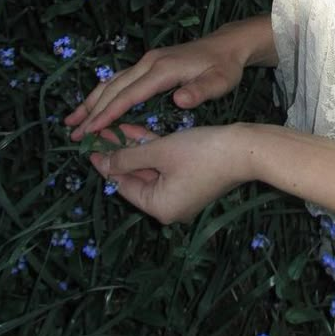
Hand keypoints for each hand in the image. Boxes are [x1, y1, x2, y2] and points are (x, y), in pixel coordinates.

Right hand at [66, 31, 247, 140]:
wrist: (227, 45)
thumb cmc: (225, 67)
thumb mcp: (220, 82)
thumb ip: (201, 92)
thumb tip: (179, 100)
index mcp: (162, 69)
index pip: (129, 94)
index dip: (108, 114)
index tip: (90, 131)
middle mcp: (148, 62)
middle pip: (113, 88)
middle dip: (91, 112)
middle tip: (73, 134)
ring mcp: (146, 61)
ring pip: (112, 82)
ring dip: (91, 101)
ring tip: (71, 122)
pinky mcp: (148, 63)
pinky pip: (119, 79)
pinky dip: (102, 93)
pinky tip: (93, 105)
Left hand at [85, 121, 249, 223]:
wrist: (245, 149)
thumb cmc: (200, 152)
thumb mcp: (160, 152)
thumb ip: (128, 157)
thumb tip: (104, 162)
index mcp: (159, 207)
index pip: (122, 186)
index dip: (105, 164)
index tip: (89, 147)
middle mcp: (169, 206)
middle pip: (135, 178)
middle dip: (119, 153)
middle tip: (100, 133)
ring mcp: (182, 194)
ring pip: (150, 169)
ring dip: (133, 148)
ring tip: (113, 128)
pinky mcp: (192, 180)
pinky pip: (165, 166)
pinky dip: (152, 150)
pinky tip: (135, 131)